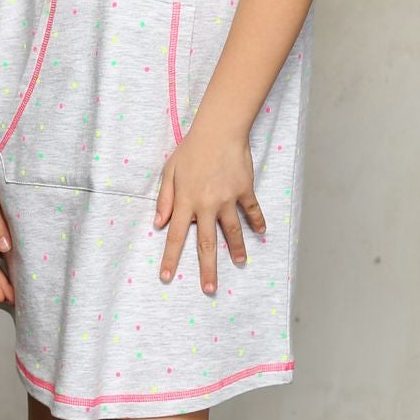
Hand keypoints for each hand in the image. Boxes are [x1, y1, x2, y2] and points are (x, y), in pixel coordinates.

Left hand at [153, 120, 265, 295]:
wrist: (220, 130)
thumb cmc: (191, 149)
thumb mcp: (170, 171)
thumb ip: (164, 198)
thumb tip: (158, 224)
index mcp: (185, 201)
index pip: (174, 235)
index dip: (170, 258)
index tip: (166, 277)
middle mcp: (207, 205)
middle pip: (206, 243)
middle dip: (207, 269)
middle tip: (209, 289)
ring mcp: (228, 199)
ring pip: (232, 231)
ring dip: (236, 249)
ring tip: (239, 263)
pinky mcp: (244, 190)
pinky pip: (252, 210)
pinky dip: (257, 221)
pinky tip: (261, 233)